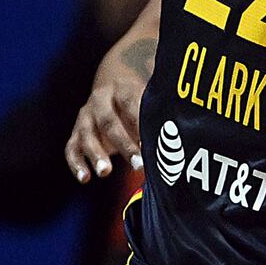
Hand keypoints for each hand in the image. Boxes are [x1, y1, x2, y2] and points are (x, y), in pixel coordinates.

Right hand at [66, 34, 152, 181]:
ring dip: (96, 154)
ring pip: (86, 135)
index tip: (156, 144)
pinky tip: (85, 178)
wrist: (113, 86)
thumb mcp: (151, 99)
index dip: (142, 123)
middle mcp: (100, 101)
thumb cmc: (142, 101)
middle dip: (124, 144)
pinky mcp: (76, 133)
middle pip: (109, 122)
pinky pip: (71, 148)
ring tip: (105, 172)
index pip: (132, 104)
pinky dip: (76, 163)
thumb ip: (165, 110)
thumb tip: (195, 126)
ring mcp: (86, 117)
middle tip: (139, 165)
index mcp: (123, 89)